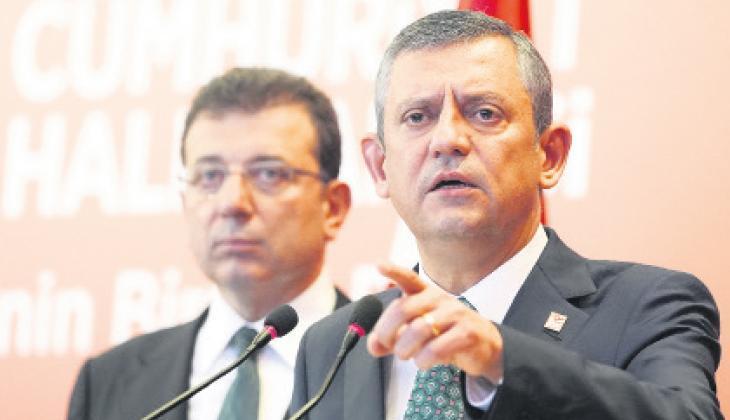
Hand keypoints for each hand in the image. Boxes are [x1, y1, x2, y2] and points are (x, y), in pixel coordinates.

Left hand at [367, 264, 503, 383]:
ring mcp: (455, 314)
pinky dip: (423, 360)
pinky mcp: (467, 333)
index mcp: (425, 293)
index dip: (394, 271)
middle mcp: (440, 299)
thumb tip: (372, 346)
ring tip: (407, 355)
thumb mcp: (415, 333)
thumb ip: (391, 338)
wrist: (484, 345)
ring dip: (405, 349)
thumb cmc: (444, 335)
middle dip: (387, 331)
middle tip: (386, 345)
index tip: (379, 265)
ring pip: (418, 330)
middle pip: (403, 309)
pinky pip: (435, 348)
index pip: (408, 278)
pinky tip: (424, 361)